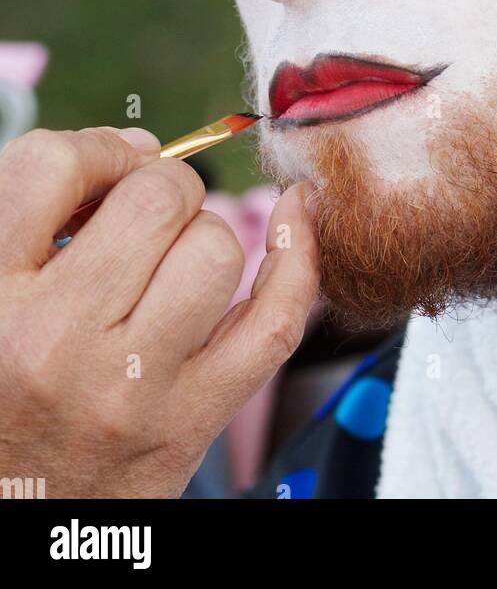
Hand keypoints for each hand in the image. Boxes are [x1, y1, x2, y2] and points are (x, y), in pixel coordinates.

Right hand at [0, 125, 319, 497]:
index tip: (100, 171)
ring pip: (217, 248)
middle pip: (155, 198)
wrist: (9, 517)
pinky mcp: (191, 423)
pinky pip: (275, 322)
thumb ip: (35, 215)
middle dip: (159, 188)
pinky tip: (292, 217)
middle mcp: (57, 341)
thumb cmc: (0, 391)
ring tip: (169, 262)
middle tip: (140, 219)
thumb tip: (143, 150)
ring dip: (204, 235)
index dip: (91, 150)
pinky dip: (297, 259)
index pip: (49, 167)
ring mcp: (133, 387)